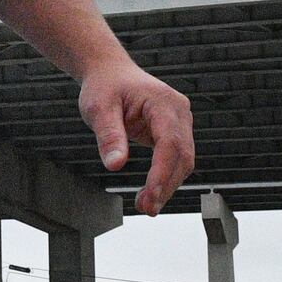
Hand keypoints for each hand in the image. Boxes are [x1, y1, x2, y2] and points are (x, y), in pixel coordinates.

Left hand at [80, 56, 197, 213]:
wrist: (111, 73)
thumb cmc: (105, 86)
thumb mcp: (98, 108)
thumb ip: (109, 135)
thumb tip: (115, 165)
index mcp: (163, 102)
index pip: (170, 143)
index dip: (162, 173)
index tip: (151, 196)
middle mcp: (179, 111)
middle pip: (182, 155)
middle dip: (166, 185)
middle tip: (146, 208)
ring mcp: (180, 121)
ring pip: (183, 160)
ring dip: (167, 185)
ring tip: (146, 205)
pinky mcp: (175, 131)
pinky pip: (176, 158)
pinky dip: (165, 177)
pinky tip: (152, 192)